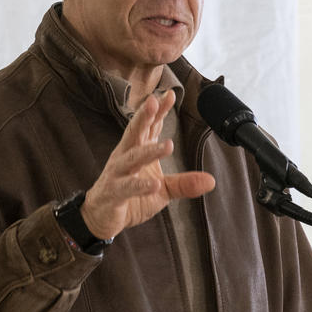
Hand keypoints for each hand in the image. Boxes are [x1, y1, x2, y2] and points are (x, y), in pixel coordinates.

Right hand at [81, 90, 215, 240]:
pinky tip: (154, 184)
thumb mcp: (162, 190)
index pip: (148, 127)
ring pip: (132, 158)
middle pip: (134, 133)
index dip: (158, 111)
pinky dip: (140, 186)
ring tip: (167, 146)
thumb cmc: (129, 197)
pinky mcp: (113, 193)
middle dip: (144, 117)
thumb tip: (211, 180)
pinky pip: (127, 188)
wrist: (100, 217)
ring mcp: (117, 174)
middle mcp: (125, 157)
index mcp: (136, 151)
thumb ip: (184, 183)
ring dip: (149, 151)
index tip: (169, 94)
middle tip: (154, 101)